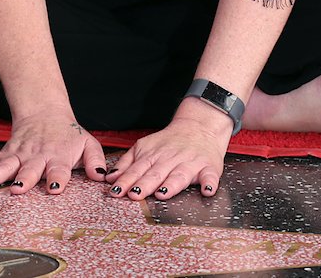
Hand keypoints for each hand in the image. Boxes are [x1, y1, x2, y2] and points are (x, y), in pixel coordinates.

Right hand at [0, 114, 106, 194]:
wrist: (45, 113)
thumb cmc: (68, 135)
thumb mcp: (88, 144)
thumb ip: (95, 161)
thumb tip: (101, 176)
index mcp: (58, 156)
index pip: (59, 169)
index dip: (57, 178)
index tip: (54, 188)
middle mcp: (35, 157)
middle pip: (29, 169)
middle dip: (24, 179)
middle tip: (18, 189)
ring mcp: (17, 156)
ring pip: (4, 166)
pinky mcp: (4, 154)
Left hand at [107, 98, 231, 200]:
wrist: (199, 126)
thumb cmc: (169, 142)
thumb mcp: (144, 147)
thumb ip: (127, 163)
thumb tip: (110, 178)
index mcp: (154, 155)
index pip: (137, 169)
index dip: (126, 180)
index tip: (116, 190)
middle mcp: (171, 159)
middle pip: (156, 173)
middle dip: (144, 184)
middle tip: (134, 194)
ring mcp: (190, 164)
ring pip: (179, 176)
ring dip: (171, 185)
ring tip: (162, 193)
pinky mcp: (209, 168)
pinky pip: (210, 176)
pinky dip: (209, 183)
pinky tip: (207, 190)